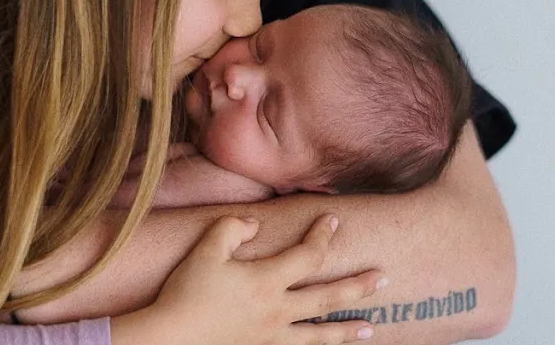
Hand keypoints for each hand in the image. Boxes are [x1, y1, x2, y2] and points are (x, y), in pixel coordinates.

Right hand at [112, 214, 383, 344]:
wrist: (171, 338)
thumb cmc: (186, 292)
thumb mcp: (206, 249)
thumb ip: (232, 228)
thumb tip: (254, 224)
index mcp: (267, 280)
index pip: (308, 255)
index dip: (323, 236)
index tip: (333, 220)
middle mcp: (277, 310)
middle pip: (327, 296)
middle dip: (357, 286)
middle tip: (383, 277)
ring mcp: (271, 335)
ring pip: (319, 334)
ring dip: (347, 330)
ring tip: (370, 328)